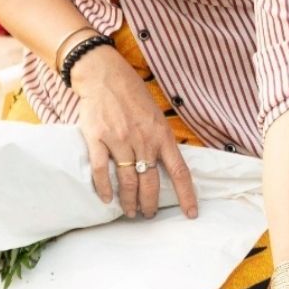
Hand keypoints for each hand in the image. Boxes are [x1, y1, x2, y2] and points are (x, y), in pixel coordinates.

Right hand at [69, 46, 197, 219]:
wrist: (104, 74)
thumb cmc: (131, 93)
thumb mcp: (155, 114)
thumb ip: (160, 138)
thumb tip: (166, 163)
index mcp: (161, 134)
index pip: (179, 171)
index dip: (186, 195)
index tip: (190, 214)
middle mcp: (143, 140)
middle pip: (150, 182)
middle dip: (150, 204)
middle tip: (147, 214)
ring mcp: (119, 139)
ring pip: (127, 181)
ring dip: (129, 201)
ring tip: (129, 211)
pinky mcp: (97, 138)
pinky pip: (101, 170)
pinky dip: (104, 188)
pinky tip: (107, 199)